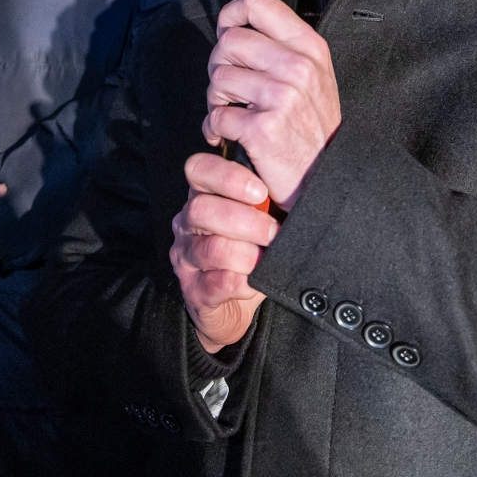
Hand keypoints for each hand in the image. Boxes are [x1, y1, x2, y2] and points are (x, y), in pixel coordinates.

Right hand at [172, 153, 277, 352]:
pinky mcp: (194, 290)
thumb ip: (263, 193)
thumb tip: (289, 177)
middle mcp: (188, 223)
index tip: (261, 191)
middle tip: (274, 232)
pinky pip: (219, 283)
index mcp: (203, 195)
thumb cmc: (253, 250)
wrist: (237, 306)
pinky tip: (257, 281)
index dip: (227, 176)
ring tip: (268, 258)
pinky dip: (245, 283)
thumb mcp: (258, 215)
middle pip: (202, 209)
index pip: (198, 169)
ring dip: (249, 255)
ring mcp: (187, 257)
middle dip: (246, 221)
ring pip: (213, 249)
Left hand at [202, 0, 340, 211]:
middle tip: (231, 88)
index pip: (258, 3)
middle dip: (220, 65)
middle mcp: (298, 67)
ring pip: (218, 78)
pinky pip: (217, 115)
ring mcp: (281, 97)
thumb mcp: (313, 75)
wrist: (325, 176)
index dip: (232, 15)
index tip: (227, 31)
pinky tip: (230, 135)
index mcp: (309, 48)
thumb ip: (282, 46)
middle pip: (229, 40)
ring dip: (215, 99)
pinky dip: (215, 128)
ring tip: (233, 113)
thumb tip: (237, 25)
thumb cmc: (312, 127)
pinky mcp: (262, 128)